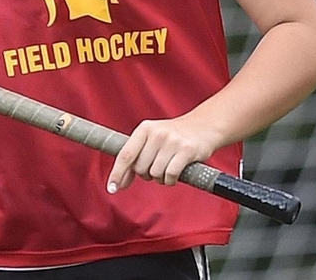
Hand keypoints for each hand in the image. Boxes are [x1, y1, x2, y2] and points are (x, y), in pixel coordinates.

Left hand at [107, 116, 223, 192]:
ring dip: (160, 178)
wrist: (204, 126)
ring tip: (167, 169)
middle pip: (140, 168)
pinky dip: (170, 180)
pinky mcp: (187, 150)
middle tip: (156, 168)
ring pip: (155, 173)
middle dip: (146, 175)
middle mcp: (156, 133)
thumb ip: (135, 158)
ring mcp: (172, 141)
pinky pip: (170, 175)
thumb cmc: (173, 136)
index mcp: (144, 129)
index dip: (117, 173)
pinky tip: (174, 175)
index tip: (111, 188)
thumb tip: (119, 183)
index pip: (125, 155)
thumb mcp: (151, 140)